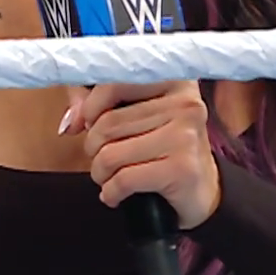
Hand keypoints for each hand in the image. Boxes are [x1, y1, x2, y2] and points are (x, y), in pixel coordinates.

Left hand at [61, 81, 219, 227]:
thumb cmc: (165, 149)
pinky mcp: (182, 169)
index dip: (90, 107)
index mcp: (174, 80)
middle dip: (93, 147)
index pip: (112, 83)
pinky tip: (116, 194)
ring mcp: (185, 135)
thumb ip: (98, 105)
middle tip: (101, 158)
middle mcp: (185, 103)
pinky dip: (111, 192)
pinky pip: (123, 180)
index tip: (86, 124)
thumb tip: (71, 121)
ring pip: (111, 154)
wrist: (204, 192)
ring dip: (100, 173)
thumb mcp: (137, 116)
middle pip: (107, 123)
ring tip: (109, 177)